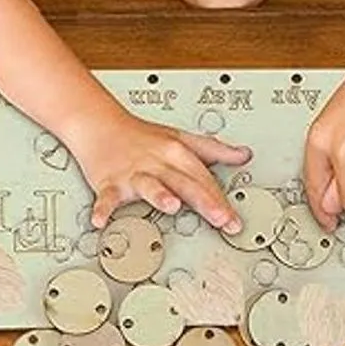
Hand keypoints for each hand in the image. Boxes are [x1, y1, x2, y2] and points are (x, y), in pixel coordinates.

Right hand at [73, 107, 251, 232]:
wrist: (100, 124)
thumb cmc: (142, 136)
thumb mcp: (182, 138)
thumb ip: (214, 150)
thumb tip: (244, 155)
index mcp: (176, 152)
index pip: (204, 177)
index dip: (221, 198)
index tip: (234, 219)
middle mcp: (157, 162)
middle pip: (184, 181)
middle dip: (204, 200)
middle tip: (221, 218)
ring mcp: (133, 172)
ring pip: (149, 184)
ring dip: (160, 194)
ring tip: (171, 205)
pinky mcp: (108, 181)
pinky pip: (106, 197)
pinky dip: (103, 208)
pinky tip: (101, 220)